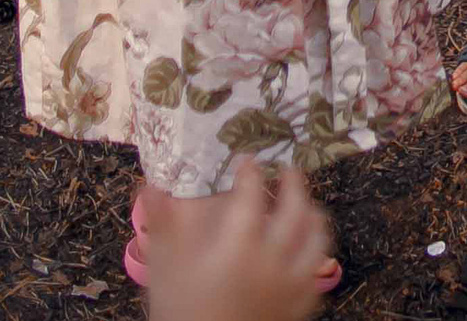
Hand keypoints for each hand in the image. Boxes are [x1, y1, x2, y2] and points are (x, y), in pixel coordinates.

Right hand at [142, 159, 333, 320]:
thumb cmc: (180, 314)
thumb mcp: (164, 271)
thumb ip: (162, 226)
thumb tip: (149, 187)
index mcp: (238, 247)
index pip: (251, 196)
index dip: (251, 173)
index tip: (247, 161)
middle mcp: (272, 261)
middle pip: (295, 210)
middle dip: (294, 183)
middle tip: (288, 169)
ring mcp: (290, 285)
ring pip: (316, 239)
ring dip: (313, 215)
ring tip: (306, 204)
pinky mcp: (299, 307)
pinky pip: (317, 273)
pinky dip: (315, 254)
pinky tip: (307, 250)